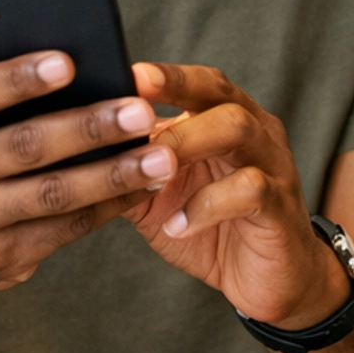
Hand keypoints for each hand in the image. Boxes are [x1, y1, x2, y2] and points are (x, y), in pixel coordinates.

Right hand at [0, 40, 173, 309]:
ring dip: (114, 174)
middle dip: (88, 128)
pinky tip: (147, 185)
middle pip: (24, 146)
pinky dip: (112, 206)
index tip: (69, 62)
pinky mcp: (3, 256)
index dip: (18, 78)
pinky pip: (68, 229)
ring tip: (163, 156)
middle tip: (139, 111)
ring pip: (54, 194)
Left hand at [122, 62, 349, 328]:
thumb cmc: (210, 229)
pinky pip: (249, 189)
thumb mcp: (159, 197)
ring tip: (152, 170)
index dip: (162, 75)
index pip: (196, 81)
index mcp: (226, 119)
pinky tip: (176, 226)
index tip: (120, 72)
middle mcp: (255, 131)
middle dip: (175, 90)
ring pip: (237, 129)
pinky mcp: (280, 205)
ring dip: (188, 143)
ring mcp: (272, 165)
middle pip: (219, 91)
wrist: (271, 280)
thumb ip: (128, 168)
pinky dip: (206, 206)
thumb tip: (73, 148)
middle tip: (131, 105)